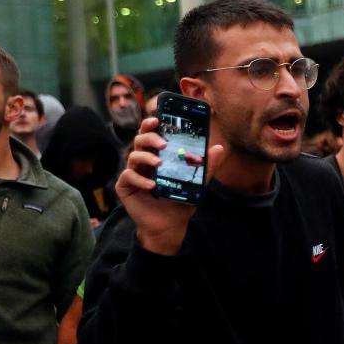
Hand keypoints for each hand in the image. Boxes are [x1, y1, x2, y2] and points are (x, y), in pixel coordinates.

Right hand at [117, 116, 225, 254]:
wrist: (171, 225)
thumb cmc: (180, 200)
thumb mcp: (197, 182)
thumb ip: (206, 166)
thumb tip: (218, 148)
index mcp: (158, 156)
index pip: (152, 135)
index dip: (151, 125)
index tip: (157, 118)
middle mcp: (143, 161)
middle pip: (140, 140)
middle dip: (149, 138)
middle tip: (163, 144)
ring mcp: (133, 173)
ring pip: (132, 156)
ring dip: (146, 157)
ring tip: (159, 163)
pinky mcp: (125, 187)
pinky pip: (128, 177)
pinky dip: (140, 179)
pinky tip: (152, 186)